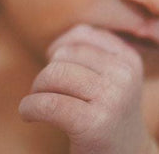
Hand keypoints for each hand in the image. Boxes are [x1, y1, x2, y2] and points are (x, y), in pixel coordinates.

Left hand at [19, 24, 155, 153]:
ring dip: (36, 88)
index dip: (60, 47)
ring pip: (55, 74)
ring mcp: (111, 98)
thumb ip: (92, 54)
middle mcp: (124, 74)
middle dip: (47, 72)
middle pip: (65, 55)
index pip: (83, 34)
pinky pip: (48, 104)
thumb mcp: (113, 78)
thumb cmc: (109, 114)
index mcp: (129, 58)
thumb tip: (54, 47)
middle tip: (44, 91)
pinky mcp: (94, 124)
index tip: (53, 65)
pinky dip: (30, 107)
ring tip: (37, 101)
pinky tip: (29, 114)